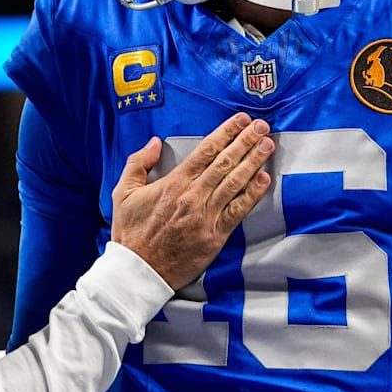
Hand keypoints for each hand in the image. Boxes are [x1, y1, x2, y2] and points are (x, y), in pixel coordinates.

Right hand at [110, 112, 272, 288]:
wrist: (139, 270)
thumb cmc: (131, 233)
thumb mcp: (123, 193)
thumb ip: (137, 163)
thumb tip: (154, 143)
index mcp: (173, 183)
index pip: (206, 150)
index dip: (226, 133)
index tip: (240, 120)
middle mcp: (193, 196)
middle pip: (225, 162)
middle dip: (246, 141)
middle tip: (262, 126)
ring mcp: (206, 216)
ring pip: (235, 182)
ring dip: (254, 161)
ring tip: (267, 144)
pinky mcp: (215, 236)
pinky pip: (238, 210)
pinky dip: (253, 194)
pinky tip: (264, 179)